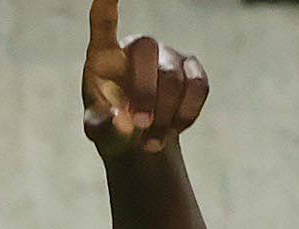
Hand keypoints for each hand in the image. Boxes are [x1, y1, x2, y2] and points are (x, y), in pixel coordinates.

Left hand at [83, 0, 207, 159]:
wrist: (140, 139)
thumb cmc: (112, 128)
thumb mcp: (99, 133)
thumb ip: (101, 126)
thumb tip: (120, 121)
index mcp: (104, 57)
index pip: (104, 24)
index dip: (106, 6)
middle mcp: (137, 48)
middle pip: (147, 55)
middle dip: (145, 94)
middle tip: (139, 125)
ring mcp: (167, 55)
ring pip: (174, 77)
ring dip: (165, 115)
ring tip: (150, 144)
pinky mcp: (192, 70)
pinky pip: (198, 87)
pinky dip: (187, 114)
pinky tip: (174, 131)